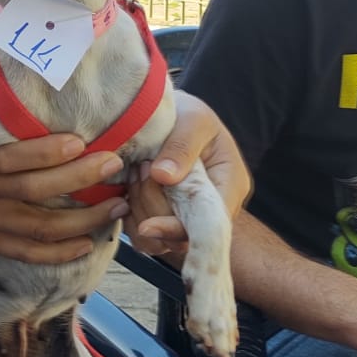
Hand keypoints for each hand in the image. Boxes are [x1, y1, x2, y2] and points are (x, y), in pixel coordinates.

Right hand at [0, 136, 127, 263]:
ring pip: (40, 226)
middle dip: (79, 178)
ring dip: (84, 219)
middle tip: (113, 164)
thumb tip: (40, 100)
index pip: (10, 159)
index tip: (80, 141)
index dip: (46, 152)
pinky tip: (88, 243)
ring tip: (116, 205)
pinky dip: (60, 253)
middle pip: (33, 190)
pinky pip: (28, 254)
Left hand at [127, 91, 250, 266]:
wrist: (170, 116)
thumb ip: (182, 146)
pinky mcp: (163, 220)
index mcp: (229, 186)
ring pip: (158, 240)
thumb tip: (164, 176)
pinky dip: (129, 217)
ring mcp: (186, 218)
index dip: (177, 229)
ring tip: (135, 171)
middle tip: (140, 167)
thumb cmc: (189, 116)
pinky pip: (142, 238)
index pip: (208, 224)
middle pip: (179, 235)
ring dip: (138, 210)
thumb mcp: (193, 119)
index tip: (147, 224)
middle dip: (152, 207)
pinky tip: (127, 188)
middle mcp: (210, 210)